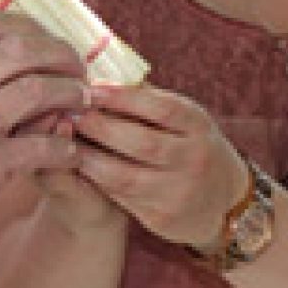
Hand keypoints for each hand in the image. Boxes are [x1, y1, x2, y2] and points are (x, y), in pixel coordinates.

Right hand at [0, 11, 90, 276]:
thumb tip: (19, 56)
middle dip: (60, 55)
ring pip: (38, 89)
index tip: (47, 41)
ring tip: (81, 102)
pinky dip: (65, 147)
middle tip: (77, 69)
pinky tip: (69, 152)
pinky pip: (43, 145)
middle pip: (20, 49)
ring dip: (71, 93)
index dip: (28, 26)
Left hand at [70, 81, 248, 250]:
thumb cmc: (192, 148)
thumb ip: (148, 99)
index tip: (91, 88)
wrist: (223, 202)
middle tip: (69, 114)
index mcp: (199, 126)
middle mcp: (193, 158)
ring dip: (88, 158)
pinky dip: (94, 180)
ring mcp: (178, 191)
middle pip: (141, 142)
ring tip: (65, 143)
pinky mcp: (161, 217)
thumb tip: (102, 71)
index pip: (162, 108)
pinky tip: (77, 167)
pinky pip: (120, 198)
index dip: (124, 98)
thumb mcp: (185, 120)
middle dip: (99, 127)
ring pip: (124, 175)